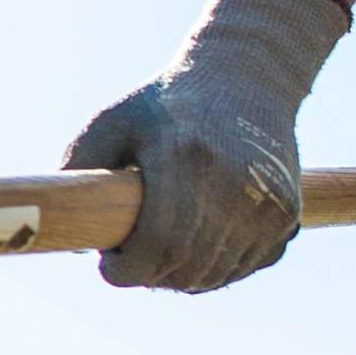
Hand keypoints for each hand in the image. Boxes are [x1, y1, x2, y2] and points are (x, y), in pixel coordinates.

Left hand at [65, 0, 352, 293]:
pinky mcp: (287, 216)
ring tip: (161, 243)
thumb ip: (78, 168)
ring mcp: (267, 203)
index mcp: (188, 159)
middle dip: (149, 274)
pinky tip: (198, 236)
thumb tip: (68, 234)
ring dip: (180, 274)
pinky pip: (243, 267)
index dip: (127, 268)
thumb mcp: (111, 122)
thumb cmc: (165, 105)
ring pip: (214, 275)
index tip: (109, 264)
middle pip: (184, 267)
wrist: (247, 79)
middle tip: (130, 256)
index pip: (158, 244)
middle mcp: (235, 184)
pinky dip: (216, 266)